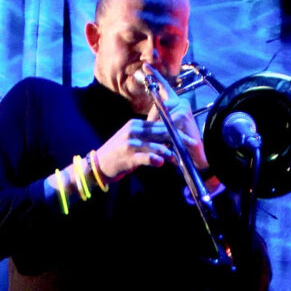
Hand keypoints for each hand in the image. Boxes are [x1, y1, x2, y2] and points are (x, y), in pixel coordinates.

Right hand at [93, 64, 204, 184]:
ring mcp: (130, 142)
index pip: (161, 125)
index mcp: (137, 125)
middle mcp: (134, 130)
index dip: (177, 131)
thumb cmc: (118, 155)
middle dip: (179, 138)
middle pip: (161, 132)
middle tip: (192, 144)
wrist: (98, 165)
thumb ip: (149, 140)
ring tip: (177, 158)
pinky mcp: (127, 155)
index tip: (190, 137)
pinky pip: (144, 156)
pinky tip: (161, 163)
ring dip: (168, 152)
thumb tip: (169, 143)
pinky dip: (153, 159)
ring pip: (155, 144)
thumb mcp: (134, 142)